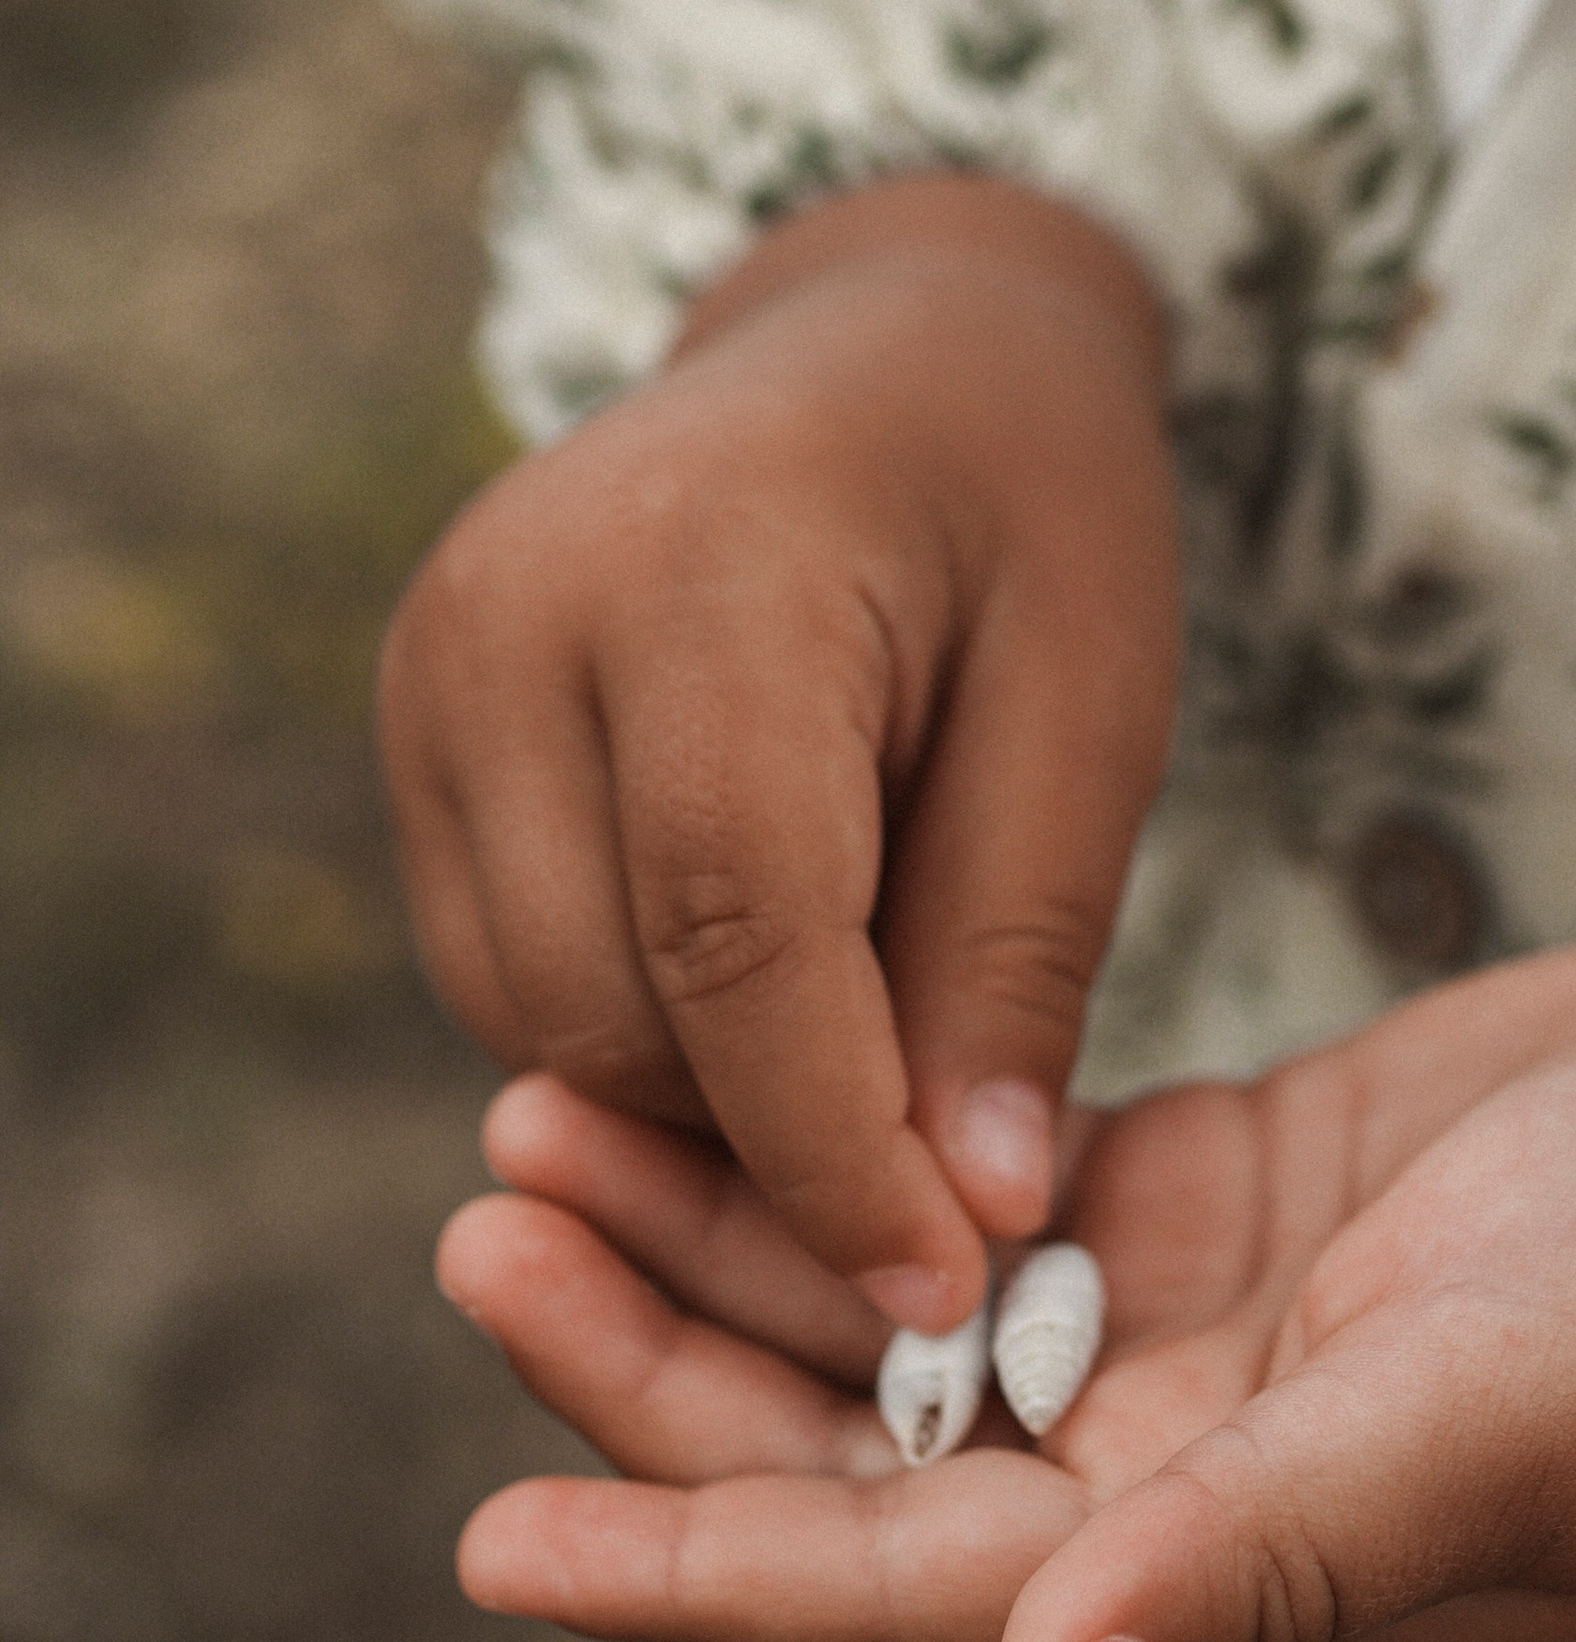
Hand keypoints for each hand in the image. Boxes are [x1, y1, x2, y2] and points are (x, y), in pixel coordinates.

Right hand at [378, 179, 1181, 1322]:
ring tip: (878, 1068)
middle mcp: (511, 623)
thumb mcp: (1095, 706)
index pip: (732, 930)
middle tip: (939, 1209)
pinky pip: (509, 969)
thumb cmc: (1026, 507)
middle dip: (774, 1147)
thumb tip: (962, 1220)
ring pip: (538, 1022)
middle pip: (612, 1007)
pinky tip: (778, 986)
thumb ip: (1015, 957)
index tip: (942, 1297)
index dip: (831, 1147)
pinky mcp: (415, 731)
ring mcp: (432, 673)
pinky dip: (643, 1031)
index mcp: (706, 575)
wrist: (885, 344)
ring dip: (703, 1098)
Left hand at [437, 904, 1575, 1641]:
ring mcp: (1196, 1332)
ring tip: (540, 1121)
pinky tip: (740, 1041)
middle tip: (484, 1231)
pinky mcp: (1220, 1191)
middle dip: (659, 1367)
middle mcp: (1182, 1477)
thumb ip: (1260, 1557)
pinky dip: (858, 1124)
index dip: (696, 1575)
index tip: (488, 1546)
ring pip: (893, 1303)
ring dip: (728, 1228)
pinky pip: (984, 1176)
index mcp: (1230, 1576)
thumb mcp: (1498, 1424)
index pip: (906, 1600)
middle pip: (854, 1452)